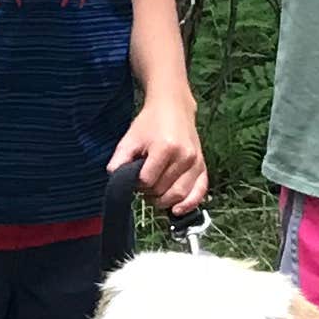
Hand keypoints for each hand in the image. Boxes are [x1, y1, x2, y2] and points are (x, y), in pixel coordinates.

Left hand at [111, 103, 208, 220]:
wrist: (173, 107)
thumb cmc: (150, 123)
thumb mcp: (130, 138)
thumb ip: (119, 160)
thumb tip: (115, 180)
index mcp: (165, 147)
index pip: (147, 180)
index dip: (137, 184)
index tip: (134, 177)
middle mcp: (184, 156)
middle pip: (163, 190)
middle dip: (149, 193)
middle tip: (144, 184)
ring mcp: (196, 162)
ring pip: (179, 195)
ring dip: (164, 201)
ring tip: (155, 193)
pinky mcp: (203, 166)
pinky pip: (199, 192)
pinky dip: (189, 204)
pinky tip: (177, 210)